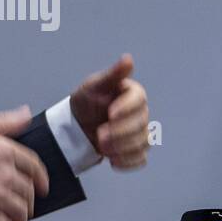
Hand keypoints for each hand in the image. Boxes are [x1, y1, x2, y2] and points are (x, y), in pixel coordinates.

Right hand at [0, 106, 49, 220]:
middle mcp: (3, 174)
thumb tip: (24, 116)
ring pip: (21, 212)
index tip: (42, 185)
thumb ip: (4, 123)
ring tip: (18, 218)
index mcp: (3, 151)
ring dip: (22, 216)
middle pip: (29, 191)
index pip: (34, 166)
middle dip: (29, 199)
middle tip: (25, 202)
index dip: (41, 178)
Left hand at [69, 53, 149, 169]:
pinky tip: (112, 161)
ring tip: (102, 147)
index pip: (138, 100)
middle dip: (120, 132)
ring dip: (122, 148)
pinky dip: (127, 162)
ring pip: (142, 143)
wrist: (78, 125)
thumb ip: (112, 75)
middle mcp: (141, 113)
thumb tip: (128, 58)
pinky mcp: (137, 150)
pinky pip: (140, 159)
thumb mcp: (94, 85)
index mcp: (133, 94)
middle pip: (141, 125)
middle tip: (100, 135)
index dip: (126, 108)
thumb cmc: (88, 101)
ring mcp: (141, 133)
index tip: (110, 114)